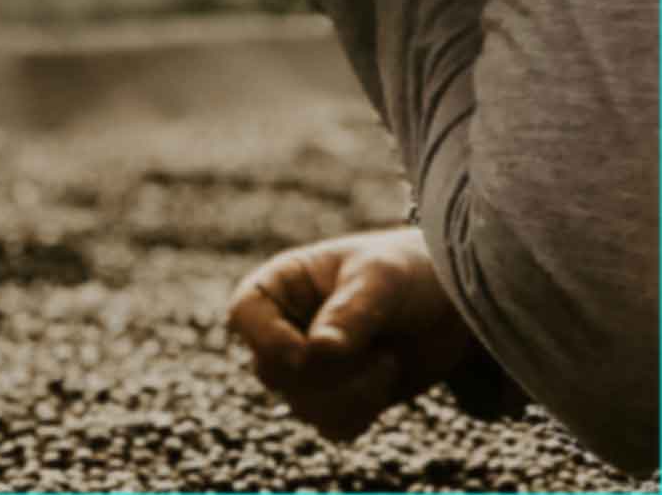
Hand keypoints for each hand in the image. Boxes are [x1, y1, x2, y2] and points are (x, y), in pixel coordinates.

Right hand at [228, 228, 482, 441]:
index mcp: (282, 284)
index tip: (305, 354)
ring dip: (352, 395)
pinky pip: (330, 424)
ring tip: (388, 360)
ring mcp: (309, 366)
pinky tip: (386, 380)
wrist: (452, 303)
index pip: (245, 315)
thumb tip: (317, 353)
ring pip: (303, 405)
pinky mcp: (337, 397)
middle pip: (272, 370)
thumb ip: (349, 313)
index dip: (267, 339)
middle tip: (379, 353)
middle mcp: (286, 326)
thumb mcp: (380, 280)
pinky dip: (361, 412)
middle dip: (328, 374)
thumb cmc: (408, 272)